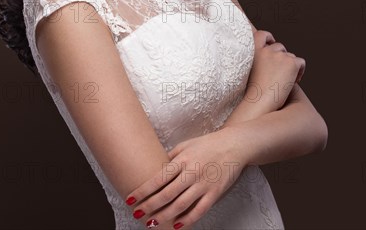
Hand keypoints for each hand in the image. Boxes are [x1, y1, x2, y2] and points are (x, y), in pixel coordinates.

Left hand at [124, 127, 246, 228]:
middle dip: (149, 206)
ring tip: (151, 223)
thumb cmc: (209, 143)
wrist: (234, 144)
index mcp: (183, 159)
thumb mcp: (187, 144)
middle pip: (167, 194)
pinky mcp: (215, 193)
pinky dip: (187, 220)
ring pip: (180, 205)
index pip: (159, 178)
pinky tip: (176, 226)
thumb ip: (172, 156)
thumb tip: (156, 168)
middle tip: (137, 213)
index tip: (130, 198)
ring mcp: (203, 184)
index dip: (143, 190)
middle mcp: (192, 172)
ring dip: (164, 216)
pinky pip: (199, 210)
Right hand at [246, 29, 305, 110]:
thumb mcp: (249, 70)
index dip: (268, 37)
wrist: (259, 103)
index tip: (271, 42)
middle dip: (281, 57)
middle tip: (279, 73)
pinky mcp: (291, 63)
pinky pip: (300, 62)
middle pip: (279, 47)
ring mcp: (279, 55)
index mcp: (253, 50)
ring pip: (290, 56)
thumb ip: (257, 59)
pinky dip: (300, 71)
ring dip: (290, 66)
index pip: (262, 35)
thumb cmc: (253, 92)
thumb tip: (269, 55)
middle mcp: (266, 50)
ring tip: (285, 80)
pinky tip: (294, 81)